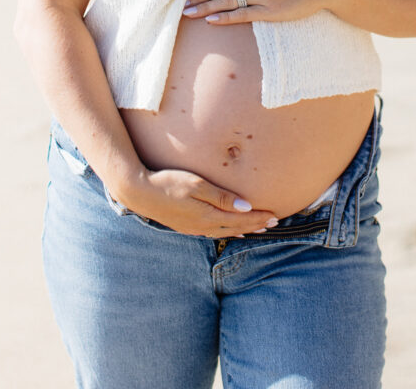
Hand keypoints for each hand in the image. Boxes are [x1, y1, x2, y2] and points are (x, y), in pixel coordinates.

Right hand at [127, 167, 277, 236]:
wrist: (141, 193)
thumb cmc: (169, 183)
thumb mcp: (197, 185)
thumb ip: (222, 197)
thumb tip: (246, 206)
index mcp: (209, 216)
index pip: (241, 219)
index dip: (259, 218)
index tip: (275, 215)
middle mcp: (204, 226)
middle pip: (236, 228)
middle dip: (256, 225)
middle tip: (274, 223)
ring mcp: (195, 228)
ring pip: (226, 232)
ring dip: (244, 229)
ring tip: (259, 228)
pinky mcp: (188, 226)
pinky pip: (214, 232)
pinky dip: (228, 231)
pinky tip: (232, 231)